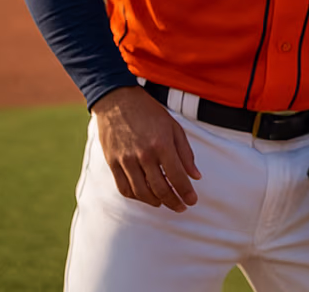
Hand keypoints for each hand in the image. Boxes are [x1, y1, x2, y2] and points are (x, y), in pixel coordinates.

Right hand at [92, 86, 201, 211]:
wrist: (118, 101)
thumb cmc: (150, 113)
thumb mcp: (174, 128)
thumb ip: (186, 153)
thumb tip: (196, 176)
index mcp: (162, 144)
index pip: (177, 177)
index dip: (186, 192)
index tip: (193, 201)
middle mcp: (143, 155)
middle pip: (160, 188)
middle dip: (174, 201)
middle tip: (182, 207)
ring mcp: (126, 160)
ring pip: (141, 192)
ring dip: (156, 202)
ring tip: (166, 203)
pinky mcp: (112, 163)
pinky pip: (124, 188)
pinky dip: (136, 197)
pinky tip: (147, 197)